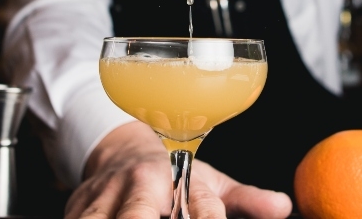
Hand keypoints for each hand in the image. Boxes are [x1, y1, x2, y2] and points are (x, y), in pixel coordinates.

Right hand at [67, 121, 291, 218]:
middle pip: (138, 214)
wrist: (120, 149)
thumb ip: (246, 199)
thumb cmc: (173, 173)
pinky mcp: (78, 206)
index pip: (200, 208)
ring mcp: (105, 196)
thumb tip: (283, 206)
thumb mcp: (211, 182)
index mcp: (179, 176)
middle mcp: (141, 183)